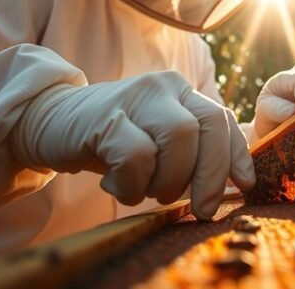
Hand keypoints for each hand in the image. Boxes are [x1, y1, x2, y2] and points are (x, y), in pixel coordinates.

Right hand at [9, 71, 253, 220]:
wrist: (51, 121)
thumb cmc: (112, 139)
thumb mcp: (157, 142)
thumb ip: (192, 151)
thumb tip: (235, 182)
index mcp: (182, 92)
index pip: (222, 120)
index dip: (236, 156)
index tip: (243, 187)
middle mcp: (164, 86)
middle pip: (208, 126)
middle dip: (211, 174)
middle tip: (202, 209)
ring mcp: (136, 96)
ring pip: (178, 139)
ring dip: (168, 180)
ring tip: (146, 190)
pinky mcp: (106, 116)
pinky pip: (137, 156)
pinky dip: (132, 183)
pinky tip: (114, 184)